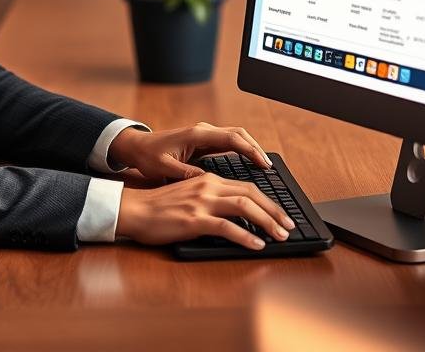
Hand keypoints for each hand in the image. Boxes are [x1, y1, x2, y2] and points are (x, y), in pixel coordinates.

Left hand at [108, 121, 272, 181]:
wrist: (138, 146)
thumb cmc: (149, 157)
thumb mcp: (165, 169)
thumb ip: (187, 174)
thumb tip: (209, 181)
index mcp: (197, 135)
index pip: (232, 138)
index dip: (250, 150)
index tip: (263, 164)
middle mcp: (203, 131)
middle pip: (238, 134)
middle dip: (255, 148)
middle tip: (268, 166)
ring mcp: (204, 134)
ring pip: (235, 136)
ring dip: (250, 148)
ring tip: (263, 165)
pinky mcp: (203, 141)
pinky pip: (228, 142)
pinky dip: (241, 149)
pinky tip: (248, 162)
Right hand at [116, 173, 294, 249]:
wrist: (135, 210)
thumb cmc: (160, 206)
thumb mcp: (190, 194)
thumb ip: (211, 198)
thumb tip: (235, 212)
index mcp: (210, 180)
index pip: (247, 187)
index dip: (268, 201)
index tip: (281, 214)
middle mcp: (209, 187)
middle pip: (252, 194)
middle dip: (275, 211)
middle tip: (289, 225)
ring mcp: (202, 203)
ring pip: (244, 207)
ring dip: (267, 222)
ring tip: (280, 235)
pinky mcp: (194, 220)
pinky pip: (226, 227)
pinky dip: (245, 236)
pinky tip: (256, 245)